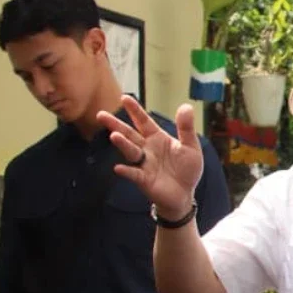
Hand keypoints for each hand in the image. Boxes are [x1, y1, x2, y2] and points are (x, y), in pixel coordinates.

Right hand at [98, 96, 203, 218]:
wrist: (185, 194)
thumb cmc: (186, 169)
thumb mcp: (191, 147)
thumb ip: (186, 128)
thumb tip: (186, 106)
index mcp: (157, 138)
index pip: (144, 121)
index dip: (135, 110)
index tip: (125, 98)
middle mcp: (146, 149)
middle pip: (129, 134)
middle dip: (116, 124)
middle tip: (101, 115)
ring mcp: (143, 164)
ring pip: (130, 151)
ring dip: (122, 144)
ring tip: (114, 136)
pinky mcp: (144, 180)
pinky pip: (133, 174)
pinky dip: (127, 171)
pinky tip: (119, 168)